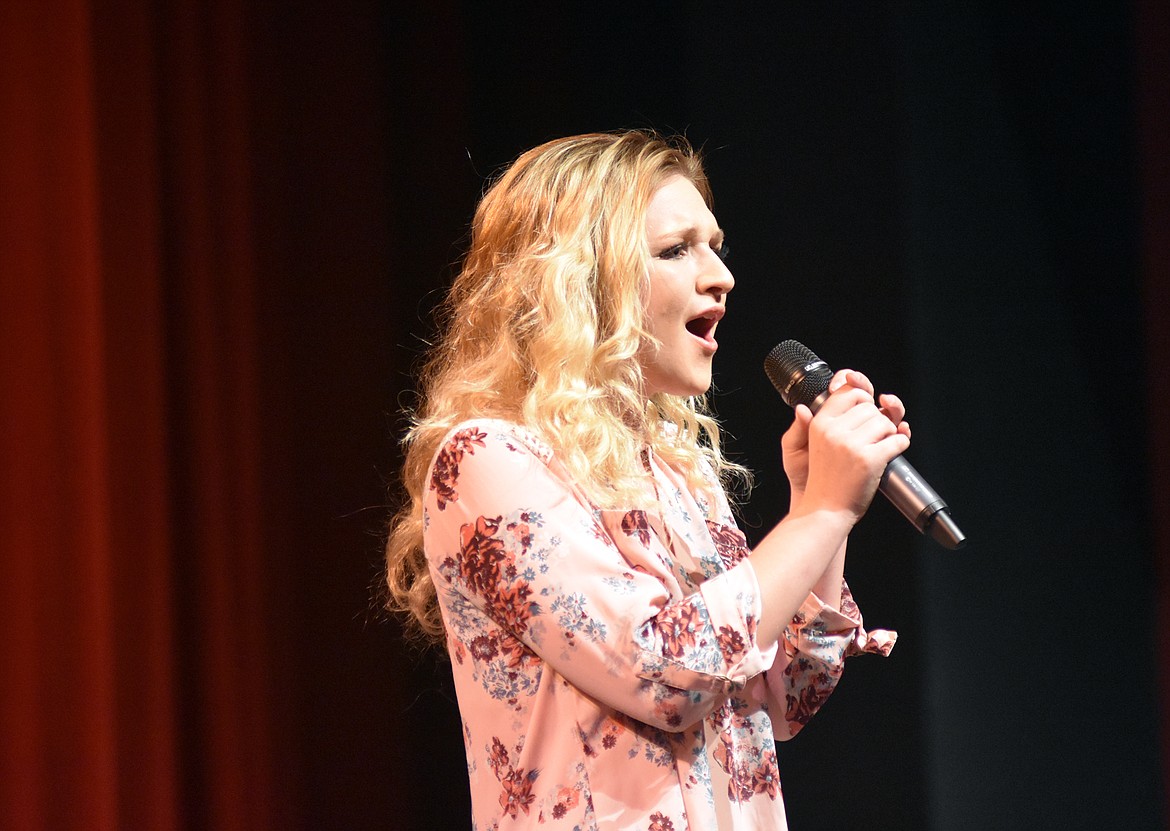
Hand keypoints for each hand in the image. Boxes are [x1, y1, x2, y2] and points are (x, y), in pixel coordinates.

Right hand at [781, 369, 910, 515]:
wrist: (825, 510)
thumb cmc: (825, 479)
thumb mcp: (815, 444)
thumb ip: (823, 420)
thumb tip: (812, 402)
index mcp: (820, 423)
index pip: (849, 393)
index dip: (862, 399)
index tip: (866, 409)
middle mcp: (834, 430)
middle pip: (871, 407)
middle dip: (877, 420)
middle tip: (871, 437)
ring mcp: (851, 444)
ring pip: (886, 422)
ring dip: (889, 434)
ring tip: (876, 448)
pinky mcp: (869, 459)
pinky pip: (898, 440)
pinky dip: (900, 445)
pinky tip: (890, 453)